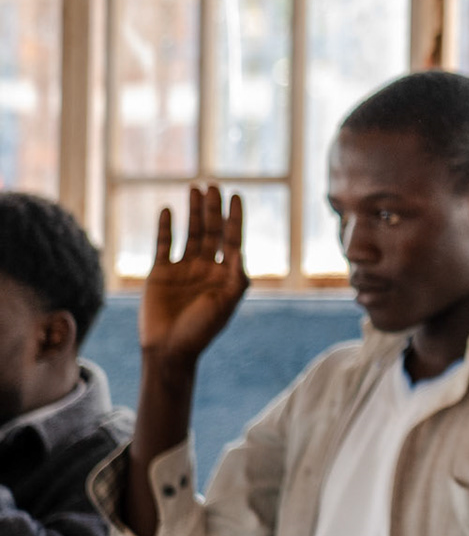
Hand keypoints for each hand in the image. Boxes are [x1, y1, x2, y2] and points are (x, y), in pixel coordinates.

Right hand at [140, 185, 248, 366]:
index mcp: (225, 274)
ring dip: (193, 212)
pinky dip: (165, 228)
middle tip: (213, 184)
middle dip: (213, 209)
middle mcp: (206, 268)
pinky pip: (163, 245)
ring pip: (190, 234)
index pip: (232, 239)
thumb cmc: (201, 330)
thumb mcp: (225, 304)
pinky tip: (167, 210)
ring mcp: (183, 269)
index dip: (234, 217)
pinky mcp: (160, 273)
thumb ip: (235, 279)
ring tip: (195, 189)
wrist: (168, 350)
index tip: (236, 195)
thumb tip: (241, 253)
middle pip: (211, 231)